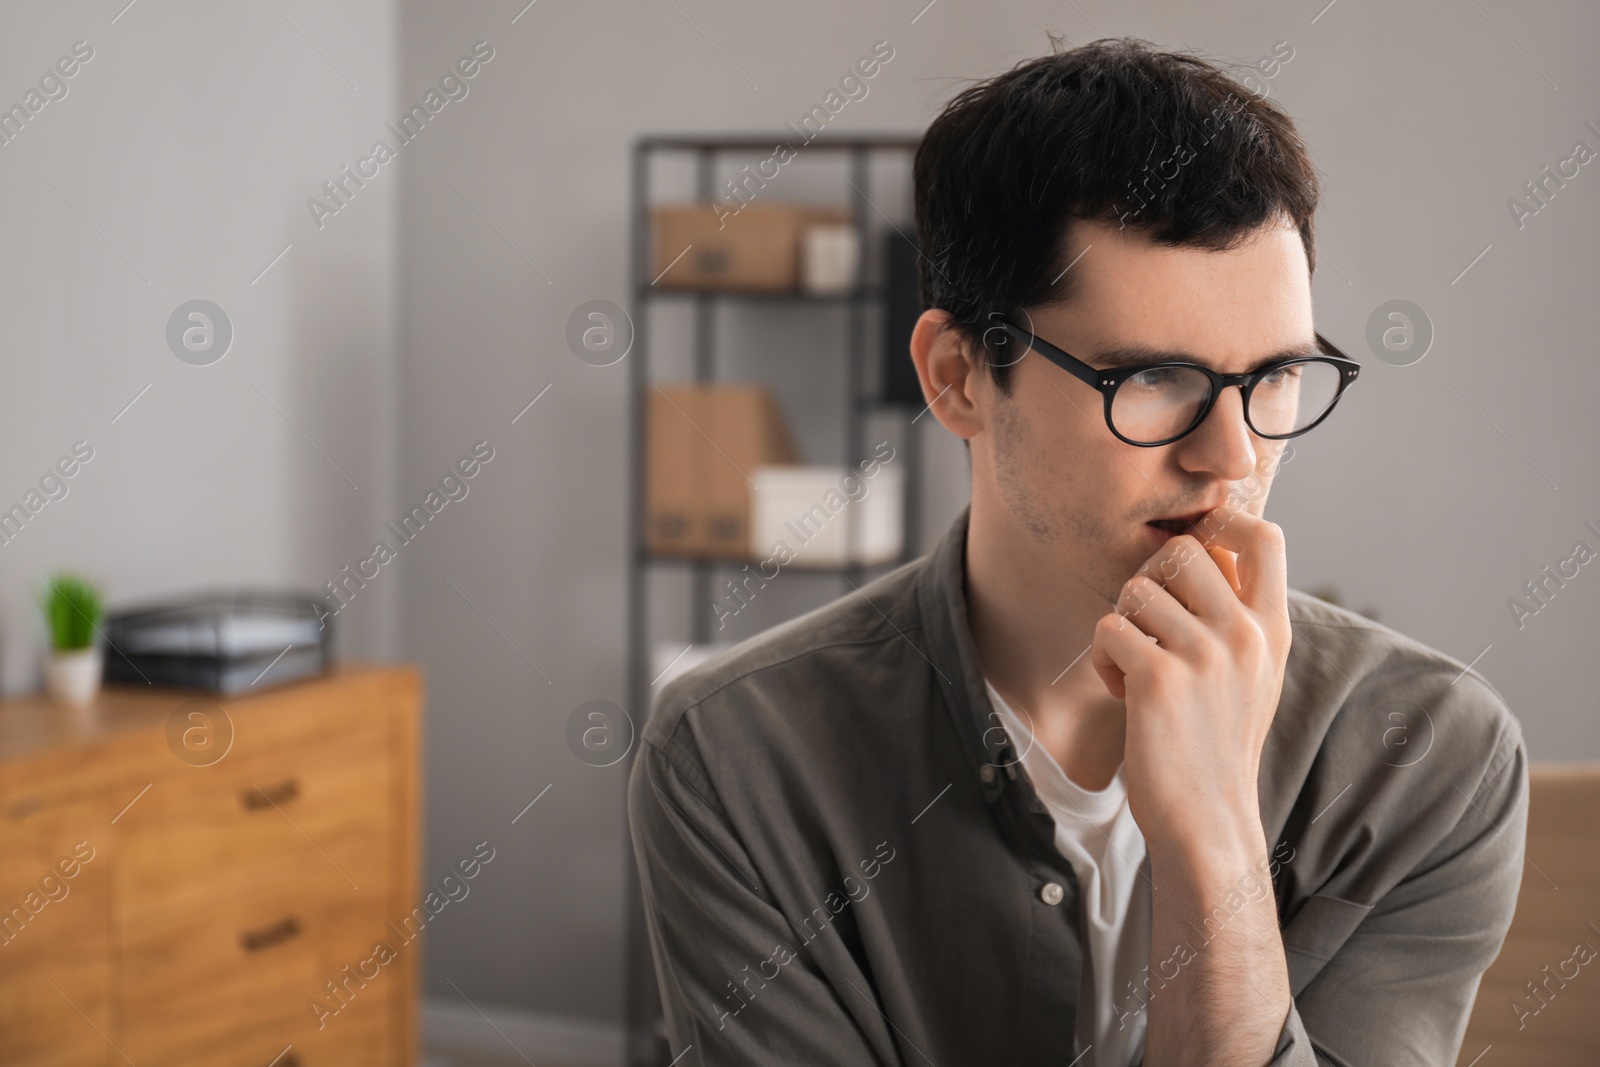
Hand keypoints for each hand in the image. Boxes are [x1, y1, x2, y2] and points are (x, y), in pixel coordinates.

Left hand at [1089, 506, 1291, 857]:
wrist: (1207, 820)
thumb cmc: (1216, 743)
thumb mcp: (1252, 674)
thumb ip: (1237, 616)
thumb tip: (1203, 547)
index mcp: (1272, 629)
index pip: (1264, 534)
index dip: (1219, 522)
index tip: (1191, 550)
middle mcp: (1245, 635)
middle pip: (1182, 549)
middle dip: (1148, 578)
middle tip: (1146, 625)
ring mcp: (1204, 655)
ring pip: (1136, 588)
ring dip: (1121, 624)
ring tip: (1134, 667)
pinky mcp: (1159, 679)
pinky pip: (1108, 628)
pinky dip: (1102, 657)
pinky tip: (1123, 691)